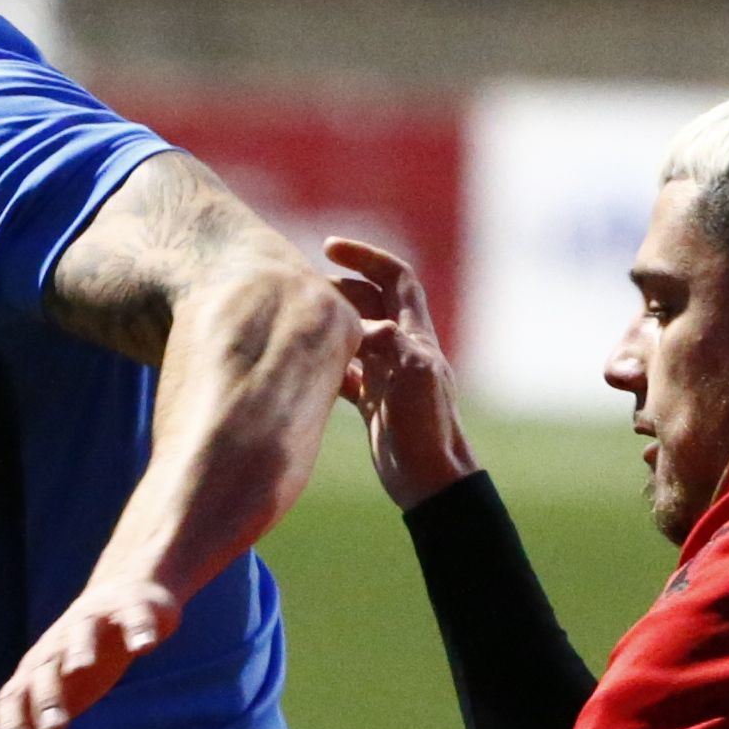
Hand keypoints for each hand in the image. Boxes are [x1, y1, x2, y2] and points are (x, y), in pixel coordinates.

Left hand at [0, 578, 182, 728]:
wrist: (118, 597)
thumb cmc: (73, 662)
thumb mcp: (42, 703)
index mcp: (36, 672)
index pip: (14, 697)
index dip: (13, 724)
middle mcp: (60, 645)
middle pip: (46, 669)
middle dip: (47, 696)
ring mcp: (94, 623)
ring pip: (82, 634)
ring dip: (80, 649)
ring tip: (82, 667)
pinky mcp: (131, 610)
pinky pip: (134, 617)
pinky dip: (138, 627)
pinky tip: (145, 645)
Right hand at [324, 235, 474, 510]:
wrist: (430, 480)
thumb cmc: (427, 430)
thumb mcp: (412, 379)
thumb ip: (392, 344)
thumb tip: (364, 324)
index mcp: (415, 335)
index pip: (395, 277)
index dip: (365, 257)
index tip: (329, 247)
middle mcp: (403, 349)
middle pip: (371, 301)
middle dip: (339, 288)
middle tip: (303, 289)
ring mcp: (388, 375)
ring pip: (356, 334)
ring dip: (330, 322)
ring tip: (298, 320)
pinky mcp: (375, 402)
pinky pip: (347, 371)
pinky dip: (327, 362)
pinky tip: (304, 365)